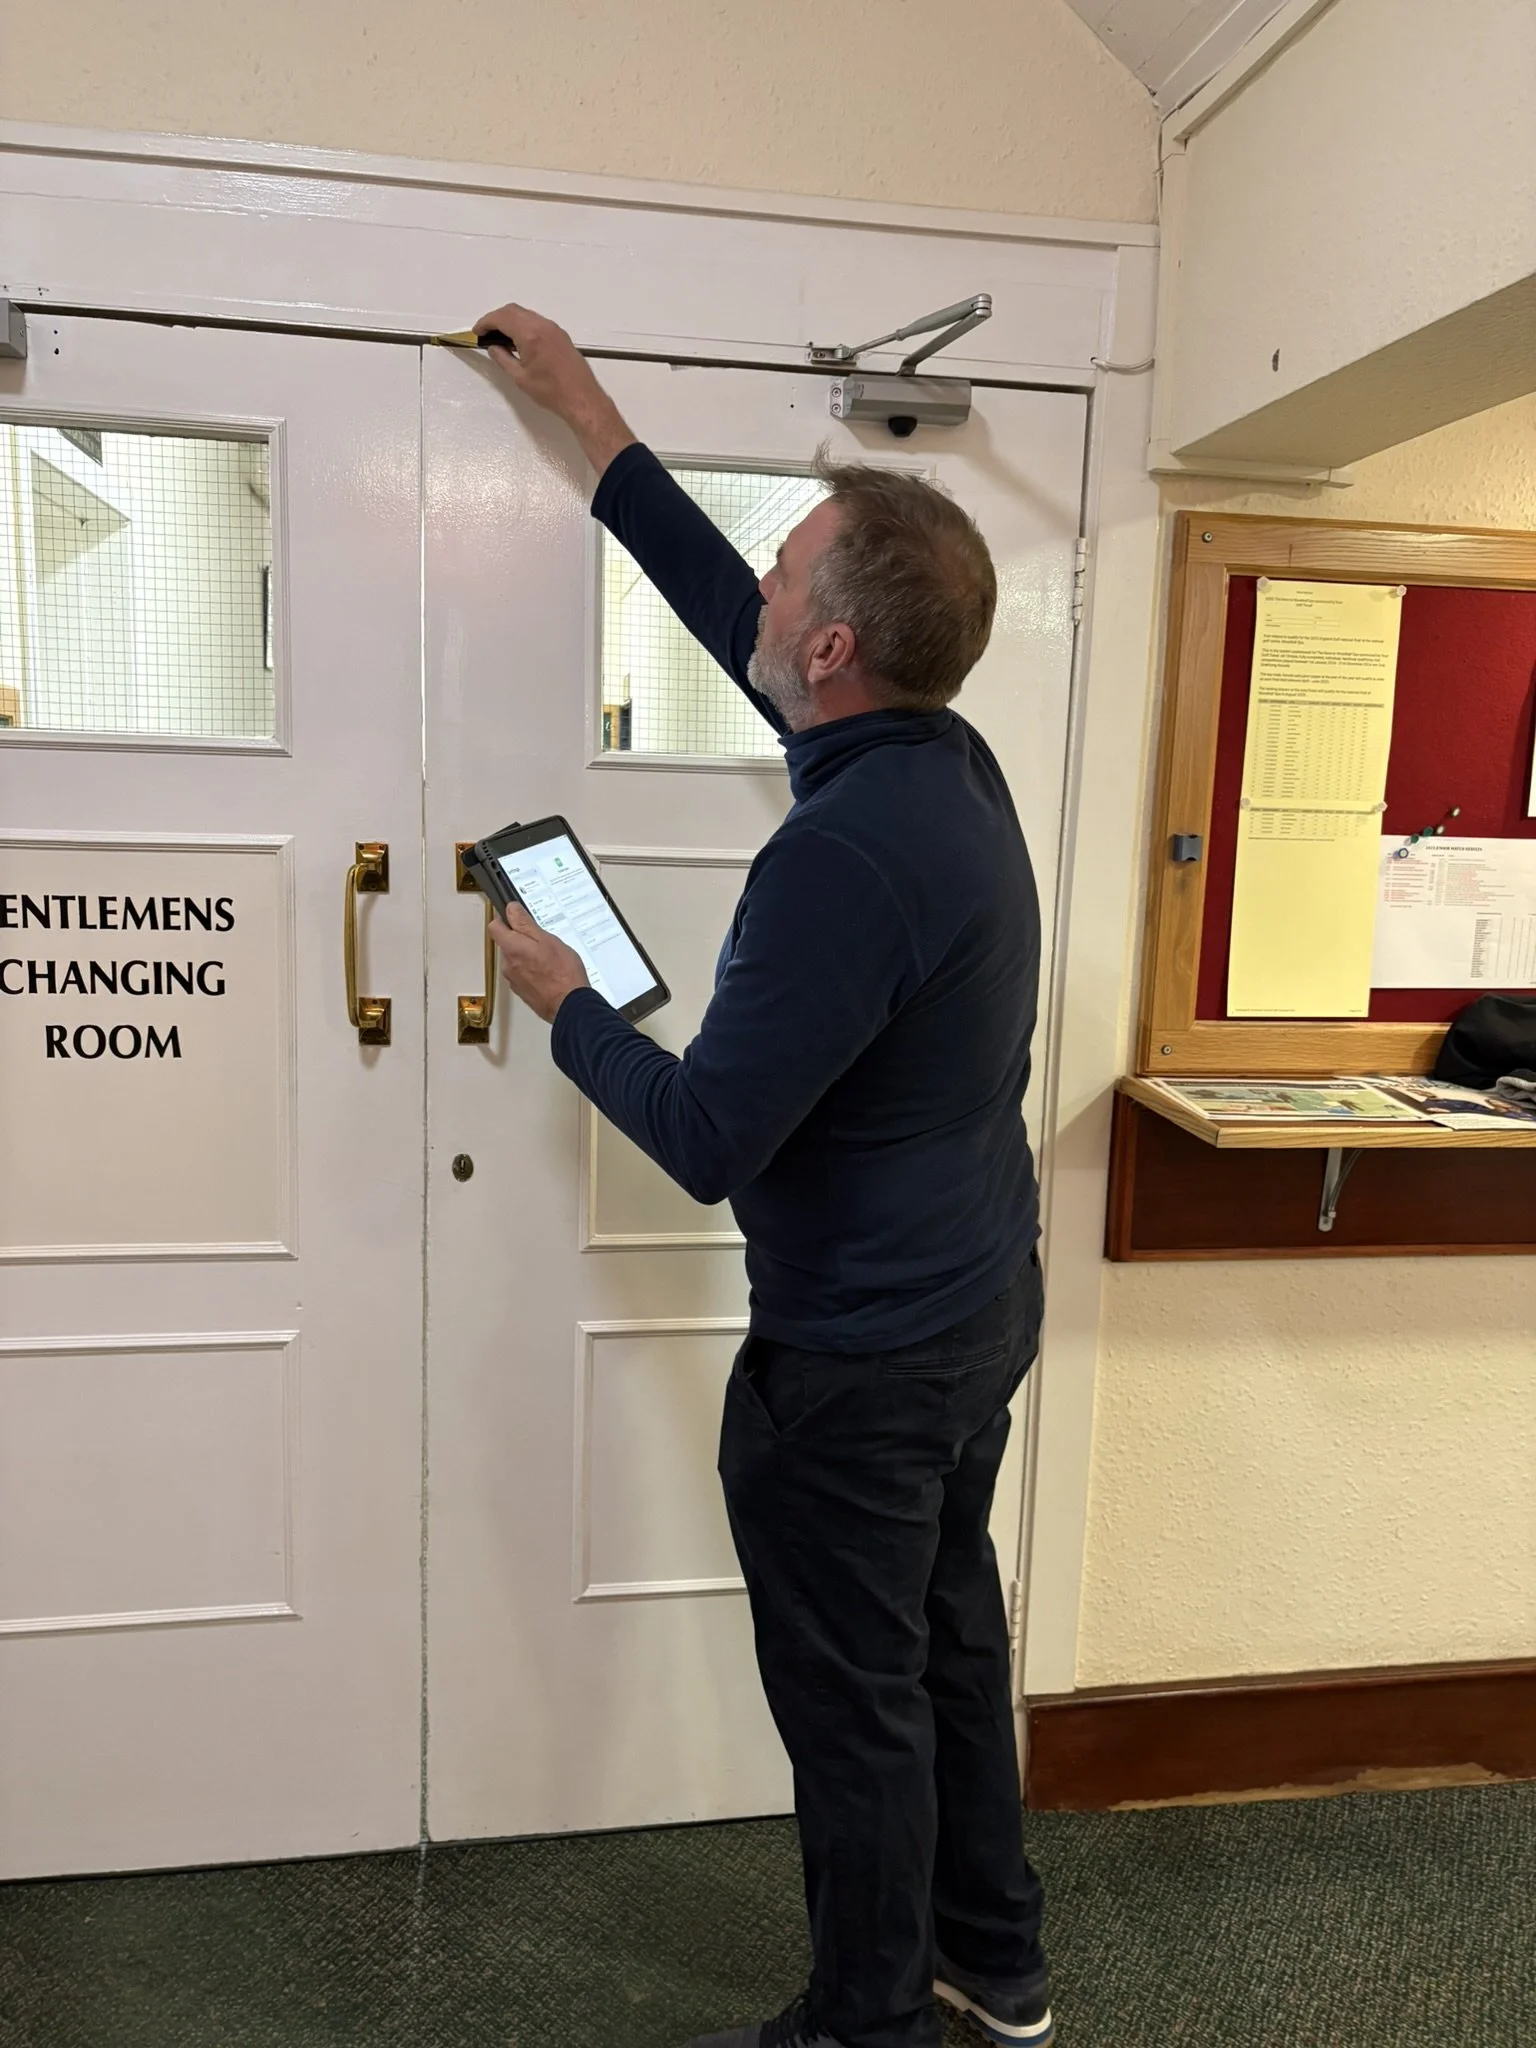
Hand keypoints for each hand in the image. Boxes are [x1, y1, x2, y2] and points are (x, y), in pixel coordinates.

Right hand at [472, 303, 635, 473]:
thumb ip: (503, 358)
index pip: (502, 318)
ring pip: (525, 314)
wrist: (582, 399)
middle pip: (513, 311)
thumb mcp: (520, 377)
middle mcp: (542, 325)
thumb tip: (493, 347)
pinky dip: (523, 325)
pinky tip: (517, 340)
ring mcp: (553, 328)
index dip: (486, 323)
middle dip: (496, 318)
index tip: (476, 332)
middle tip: (485, 333)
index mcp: (530, 334)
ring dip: (510, 320)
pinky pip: (536, 321)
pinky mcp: (560, 334)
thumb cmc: (550, 392)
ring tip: (499, 337)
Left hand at [488, 903, 589, 1024]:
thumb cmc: (563, 974)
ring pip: (515, 959)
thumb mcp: (547, 940)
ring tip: (549, 959)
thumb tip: (511, 910)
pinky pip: (522, 973)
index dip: (504, 918)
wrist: (570, 1005)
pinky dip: (532, 970)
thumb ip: (525, 924)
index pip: (495, 927)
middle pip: (506, 943)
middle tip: (542, 940)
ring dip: (528, 955)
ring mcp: (514, 980)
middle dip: (521, 939)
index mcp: (512, 949)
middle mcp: (508, 965)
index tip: (516, 916)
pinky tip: (548, 972)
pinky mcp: (522, 991)